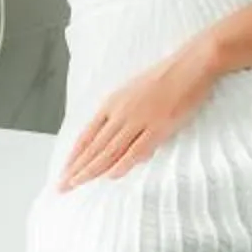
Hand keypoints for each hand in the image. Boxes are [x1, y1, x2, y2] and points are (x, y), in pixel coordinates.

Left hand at [57, 47, 218, 189]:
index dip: (75, 155)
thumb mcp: (133, 93)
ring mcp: (138, 120)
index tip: (64, 170)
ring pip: (110, 150)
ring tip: (77, 184)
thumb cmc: (163, 78)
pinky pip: (137, 150)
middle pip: (94, 146)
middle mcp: (120, 112)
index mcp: (112, 103)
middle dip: (77, 167)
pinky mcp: (158, 127)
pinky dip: (123, 164)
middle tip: (63, 185)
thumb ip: (123, 116)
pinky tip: (111, 176)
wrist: (189, 65)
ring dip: (92, 169)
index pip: (87, 135)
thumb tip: (119, 140)